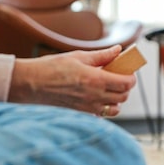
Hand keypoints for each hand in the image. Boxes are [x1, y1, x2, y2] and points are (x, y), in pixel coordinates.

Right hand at [7, 45, 136, 116]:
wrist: (31, 84)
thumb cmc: (52, 68)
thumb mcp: (78, 56)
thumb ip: (102, 56)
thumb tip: (118, 50)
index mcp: (95, 79)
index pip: (126, 83)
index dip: (131, 77)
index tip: (128, 71)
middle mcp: (94, 96)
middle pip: (123, 97)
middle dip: (125, 87)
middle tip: (119, 77)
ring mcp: (88, 107)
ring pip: (115, 108)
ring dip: (117, 99)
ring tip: (110, 88)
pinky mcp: (81, 113)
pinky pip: (102, 114)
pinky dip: (105, 107)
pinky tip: (98, 97)